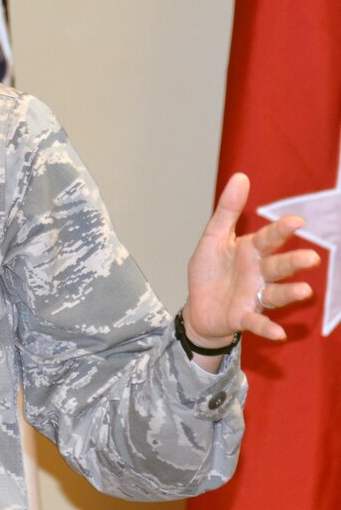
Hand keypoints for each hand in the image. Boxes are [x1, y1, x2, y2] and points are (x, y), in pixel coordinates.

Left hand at [184, 172, 319, 347]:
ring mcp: (253, 296)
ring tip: (305, 291)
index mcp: (251, 251)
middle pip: (278, 266)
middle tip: (312, 259)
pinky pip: (257, 322)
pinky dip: (267, 328)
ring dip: (289, 293)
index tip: (297, 222)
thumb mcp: (213, 238)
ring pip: (275, 294)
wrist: (198, 307)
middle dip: (294, 262)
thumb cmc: (210, 271)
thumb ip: (227, 211)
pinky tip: (279, 334)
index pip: (269, 239)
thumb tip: (240, 176)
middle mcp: (258, 273)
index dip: (281, 231)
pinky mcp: (243, 317)